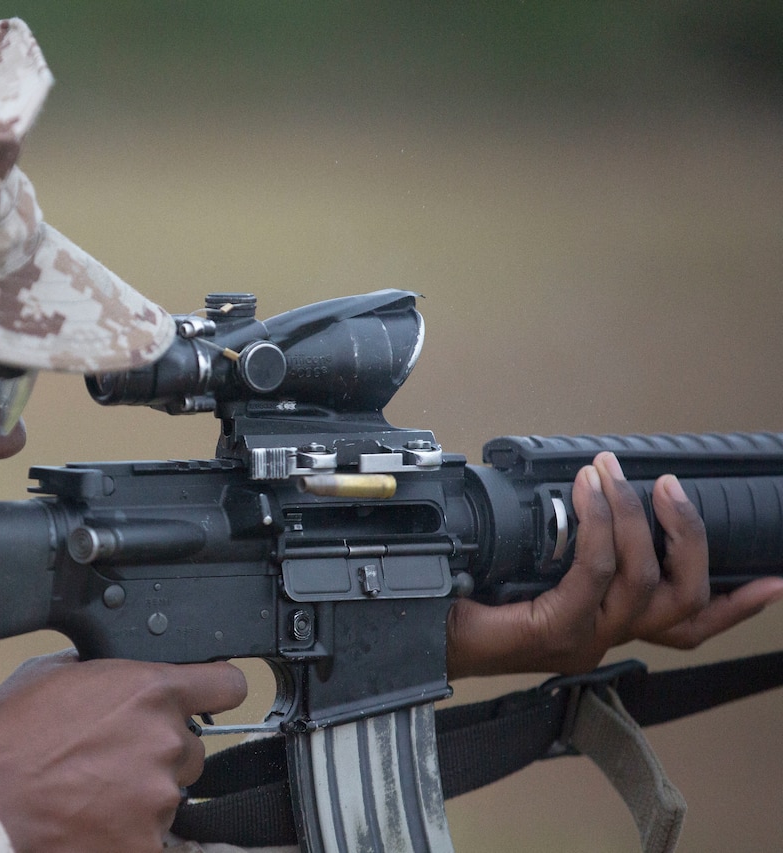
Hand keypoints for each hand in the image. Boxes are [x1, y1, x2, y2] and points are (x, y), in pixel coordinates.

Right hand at [0, 650, 246, 852]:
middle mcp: (164, 741)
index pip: (225, 684)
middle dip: (156, 750)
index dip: (216, 688)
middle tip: (107, 757)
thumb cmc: (3, 742)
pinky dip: (126, 831)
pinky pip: (150, 834)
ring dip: (138, 792)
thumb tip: (107, 668)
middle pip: (188, 746)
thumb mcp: (44, 674)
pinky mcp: (147, 845)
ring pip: (167, 792)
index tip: (211, 695)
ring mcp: (159, 798)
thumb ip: (95, 668)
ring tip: (86, 791)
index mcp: (148, 691)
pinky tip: (87, 820)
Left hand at [447, 451, 782, 676]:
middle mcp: (602, 637)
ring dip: (637, 518)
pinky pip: (595, 572)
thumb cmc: (464, 599)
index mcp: (604, 625)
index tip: (775, 580)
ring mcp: (582, 638)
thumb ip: (567, 547)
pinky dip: (598, 526)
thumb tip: (587, 491)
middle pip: (683, 601)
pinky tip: (587, 493)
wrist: (415, 631)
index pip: (688, 625)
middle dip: (689, 536)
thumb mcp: (528, 568)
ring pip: (646, 582)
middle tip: (672, 485)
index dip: (737, 606)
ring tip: (613, 472)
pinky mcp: (553, 630)